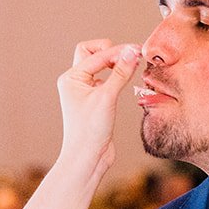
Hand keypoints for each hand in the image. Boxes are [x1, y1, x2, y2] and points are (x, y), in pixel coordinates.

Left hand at [56, 40, 140, 181]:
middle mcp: (75, 82)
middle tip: (129, 57)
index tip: (137, 51)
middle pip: (92, 53)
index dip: (118, 52)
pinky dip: (116, 76)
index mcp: (71, 78)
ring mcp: (84, 91)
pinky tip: (127, 81)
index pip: (96, 55)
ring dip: (114, 64)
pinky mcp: (94, 100)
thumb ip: (120, 73)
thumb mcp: (107, 97)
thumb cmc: (90, 130)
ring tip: (131, 66)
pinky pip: (105, 80)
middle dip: (111, 52)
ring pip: (99, 66)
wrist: (87, 157)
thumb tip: (132, 52)